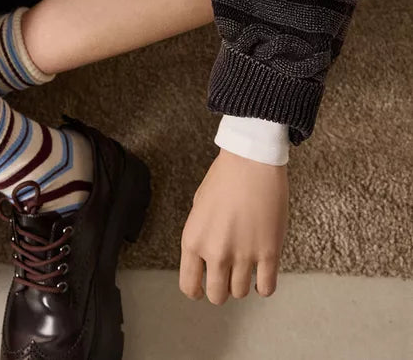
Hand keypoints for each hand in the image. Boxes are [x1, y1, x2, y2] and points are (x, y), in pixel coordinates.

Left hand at [179, 148, 287, 303]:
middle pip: (217, 296)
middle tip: (226, 276)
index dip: (197, 290)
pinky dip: (264, 286)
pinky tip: (262, 273)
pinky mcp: (269, 254)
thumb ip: (199, 237)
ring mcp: (243, 256)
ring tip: (245, 267)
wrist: (251, 162)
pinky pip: (266, 288)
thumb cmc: (224, 178)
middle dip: (221, 289)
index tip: (202, 287)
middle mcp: (216, 253)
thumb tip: (204, 258)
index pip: (189, 286)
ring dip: (242, 284)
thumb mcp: (198, 207)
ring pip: (241, 293)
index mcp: (193, 240)